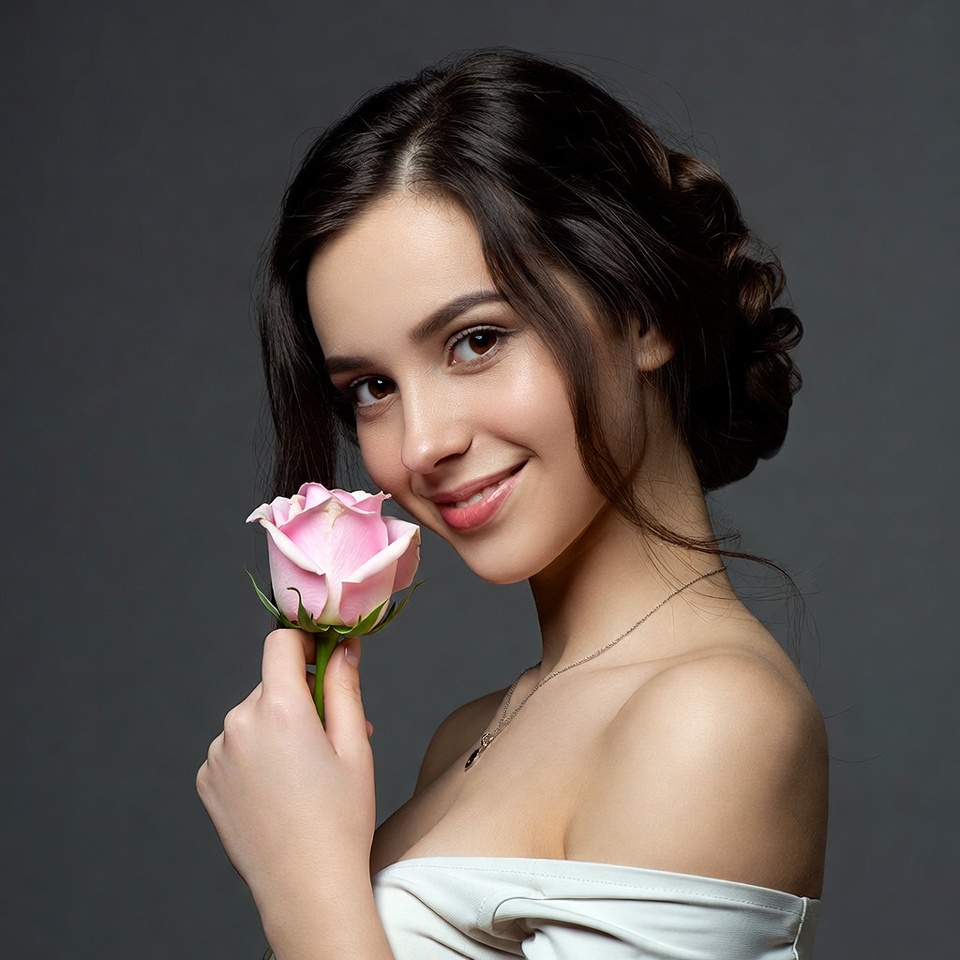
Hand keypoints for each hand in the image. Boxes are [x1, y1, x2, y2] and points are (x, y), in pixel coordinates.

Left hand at [197, 630, 375, 919]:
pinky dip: (255, 756)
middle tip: (332, 737)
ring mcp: (217, 755)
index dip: (306, 641)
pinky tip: (279, 790)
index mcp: (278, 709)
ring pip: (253, 717)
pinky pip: (234, 748)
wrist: (305, 888)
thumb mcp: (354, 745)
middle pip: (271, 684)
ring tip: (307, 772)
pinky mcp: (207, 781)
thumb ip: (345, 687)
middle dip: (301, 698)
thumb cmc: (339, 818)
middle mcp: (238, 724)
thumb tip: (344, 647)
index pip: (281, 643)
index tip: (325, 657)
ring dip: (278, 728)